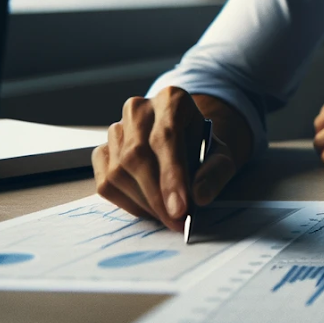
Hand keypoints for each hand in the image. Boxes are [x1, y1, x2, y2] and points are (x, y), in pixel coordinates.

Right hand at [92, 87, 245, 229]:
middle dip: (157, 197)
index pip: (166, 138)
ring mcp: (116, 129)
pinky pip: (105, 183)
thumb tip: (199, 197)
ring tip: (168, 217)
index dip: (171, 177)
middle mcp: (138, 109)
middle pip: (138, 156)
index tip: (180, 209)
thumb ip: (216, 172)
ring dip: (144, 203)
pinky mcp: (102, 150)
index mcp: (171, 100)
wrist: (184, 139)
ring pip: (119, 171)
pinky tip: (148, 208)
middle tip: (177, 222)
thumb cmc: (202, 146)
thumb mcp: (222, 155)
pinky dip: (127, 203)